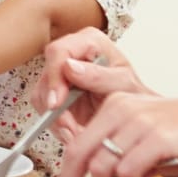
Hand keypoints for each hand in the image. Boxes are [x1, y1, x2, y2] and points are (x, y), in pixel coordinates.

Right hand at [33, 27, 152, 131]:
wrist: (135, 113)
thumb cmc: (134, 93)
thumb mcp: (124, 84)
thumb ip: (99, 75)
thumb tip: (69, 67)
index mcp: (89, 42)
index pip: (59, 52)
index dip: (54, 77)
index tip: (57, 103)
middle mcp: (71, 54)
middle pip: (46, 75)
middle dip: (54, 105)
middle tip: (67, 126)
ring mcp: (62, 74)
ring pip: (42, 94)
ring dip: (55, 118)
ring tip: (75, 134)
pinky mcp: (57, 93)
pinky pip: (45, 108)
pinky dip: (56, 124)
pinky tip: (72, 132)